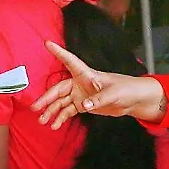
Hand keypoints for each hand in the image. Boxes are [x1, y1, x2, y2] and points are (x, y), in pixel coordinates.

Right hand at [34, 42, 166, 127]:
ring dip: (51, 111)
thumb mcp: (114, 94)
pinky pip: (68, 111)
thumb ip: (98, 100)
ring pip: (61, 102)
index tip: (48, 43)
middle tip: (35, 107)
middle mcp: (80, 83)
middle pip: (59, 89)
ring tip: (42, 121)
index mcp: (87, 74)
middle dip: (47, 98)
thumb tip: (84, 106)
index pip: (70, 61)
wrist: (133, 100)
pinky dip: (61, 118)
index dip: (59, 52)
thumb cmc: (125, 90)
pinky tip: (55, 125)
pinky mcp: (84, 105)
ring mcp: (81, 95)